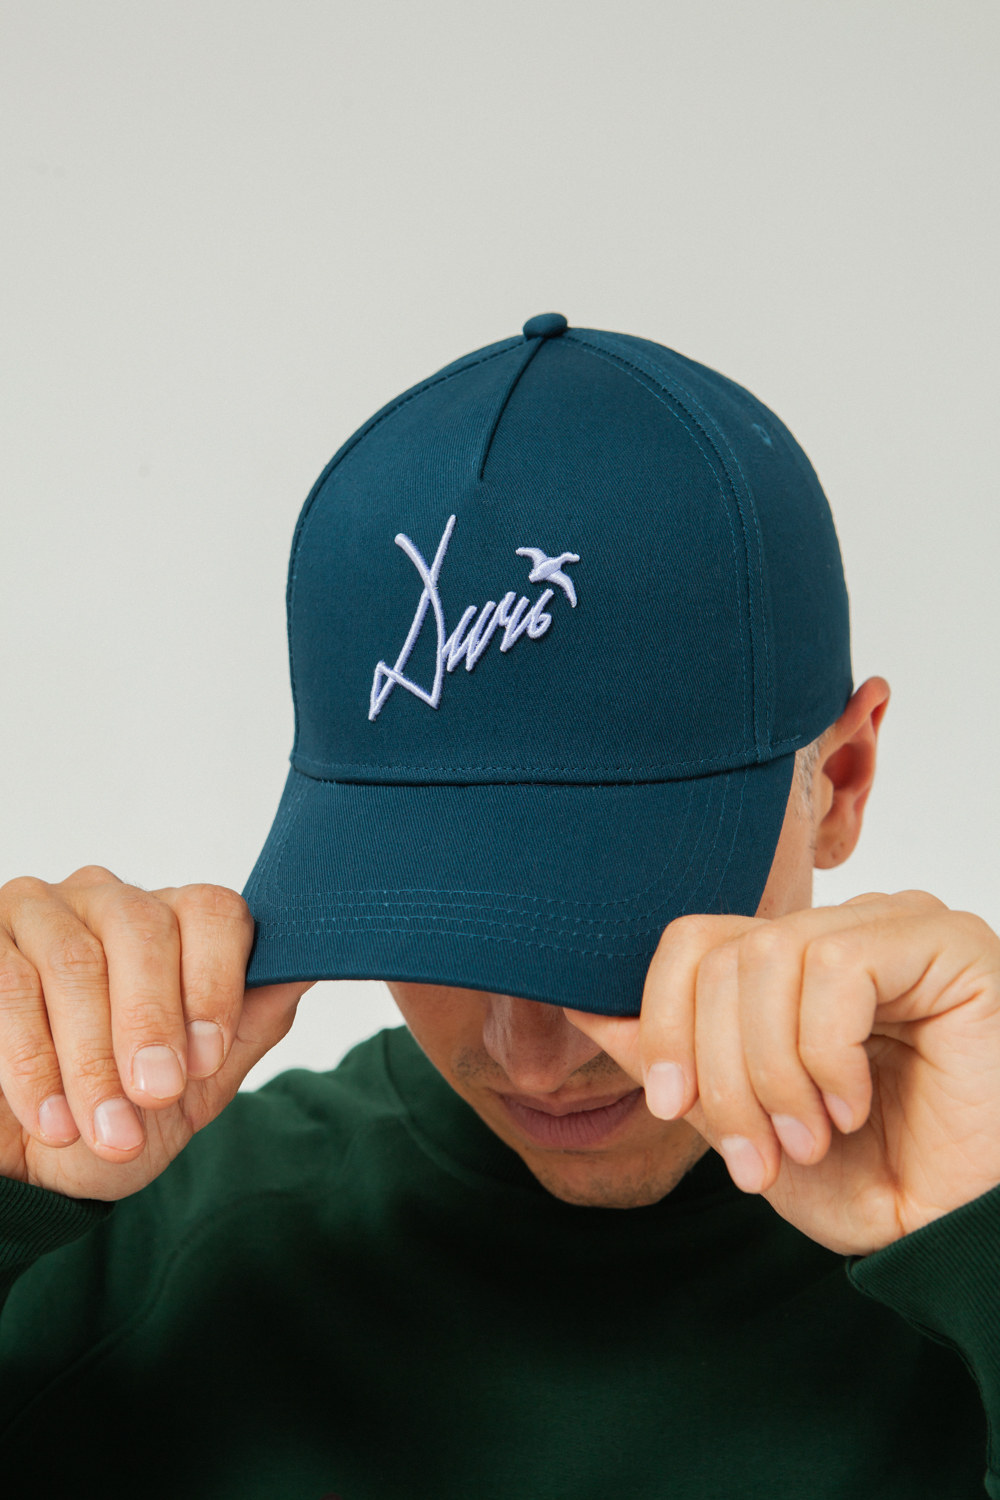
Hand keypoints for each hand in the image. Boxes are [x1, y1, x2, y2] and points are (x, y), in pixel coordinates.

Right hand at [0, 866, 309, 1199]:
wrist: (27, 1172)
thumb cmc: (116, 1120)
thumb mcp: (197, 1089)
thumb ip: (249, 1026)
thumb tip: (310, 965)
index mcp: (175, 923)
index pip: (214, 912)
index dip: (214, 984)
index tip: (206, 1061)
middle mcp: (109, 900)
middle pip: (143, 930)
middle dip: (150, 1024)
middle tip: (155, 1096)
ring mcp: (38, 912)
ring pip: (73, 961)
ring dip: (89, 1059)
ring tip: (103, 1131)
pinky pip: (7, 983)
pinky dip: (30, 1061)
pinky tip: (50, 1118)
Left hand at [568, 892, 999, 1254]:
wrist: (958, 1236)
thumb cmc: (871, 1179)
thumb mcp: (741, 1122)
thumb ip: (673, 1061)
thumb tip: (582, 1005)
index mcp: (793, 963)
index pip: (691, 940)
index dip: (661, 1020)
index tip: (668, 1103)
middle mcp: (842, 930)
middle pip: (723, 955)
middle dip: (719, 1070)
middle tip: (755, 1154)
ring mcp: (896, 927)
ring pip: (770, 956)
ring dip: (771, 1071)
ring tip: (808, 1139)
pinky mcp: (946, 944)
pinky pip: (840, 968)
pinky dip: (826, 1055)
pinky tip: (852, 1107)